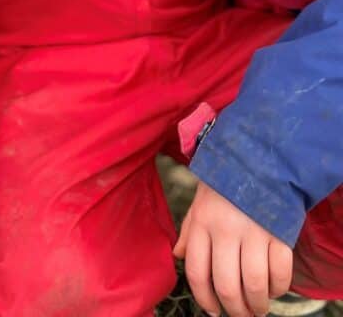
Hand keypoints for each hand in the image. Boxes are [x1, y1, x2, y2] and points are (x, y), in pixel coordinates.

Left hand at [173, 181, 292, 315]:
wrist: (258, 157)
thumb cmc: (224, 183)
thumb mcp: (200, 202)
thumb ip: (189, 230)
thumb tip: (177, 256)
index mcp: (202, 222)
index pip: (197, 272)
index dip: (204, 298)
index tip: (213, 310)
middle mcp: (225, 229)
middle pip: (226, 285)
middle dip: (234, 309)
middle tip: (240, 314)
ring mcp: (253, 231)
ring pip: (253, 284)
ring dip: (257, 305)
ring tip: (258, 308)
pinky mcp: (279, 231)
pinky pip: (280, 272)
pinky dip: (278, 288)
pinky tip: (274, 288)